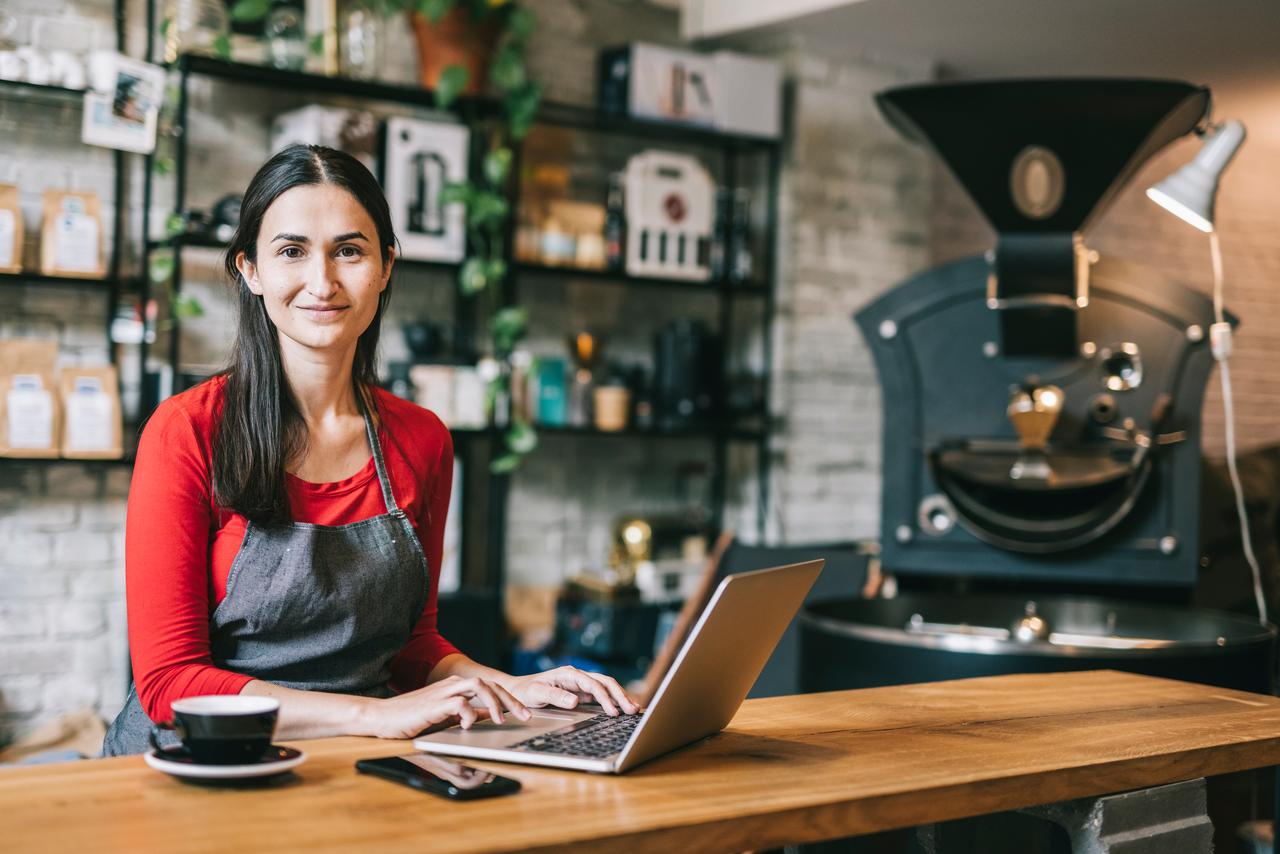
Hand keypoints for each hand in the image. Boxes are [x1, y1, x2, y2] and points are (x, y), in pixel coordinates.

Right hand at [357, 676, 531, 739]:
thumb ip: (469, 714)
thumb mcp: (446, 717)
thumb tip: (491, 717)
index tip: (525, 714)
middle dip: (510, 700)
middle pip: (490, 684)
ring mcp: (444, 692)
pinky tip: (469, 726)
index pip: (491, 687)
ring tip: (501, 721)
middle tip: (524, 716)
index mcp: (457, 688)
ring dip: (494, 702)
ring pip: (479, 686)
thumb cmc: (412, 719)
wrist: (381, 718)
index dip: (510, 699)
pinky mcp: (434, 704)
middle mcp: (453, 685)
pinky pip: (459, 703)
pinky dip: (469, 714)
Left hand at [505, 666, 641, 716]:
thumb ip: (556, 696)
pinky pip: (600, 695)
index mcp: (569, 674)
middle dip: (620, 695)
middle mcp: (577, 676)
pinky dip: (612, 701)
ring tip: (633, 709)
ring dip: (619, 697)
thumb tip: (575, 701)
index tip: (613, 711)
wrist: (518, 691)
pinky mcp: (581, 692)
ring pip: (605, 687)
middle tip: (633, 709)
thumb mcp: (538, 693)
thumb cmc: (526, 691)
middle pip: (605, 682)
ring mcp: (580, 684)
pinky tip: (620, 708)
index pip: (593, 684)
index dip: (605, 698)